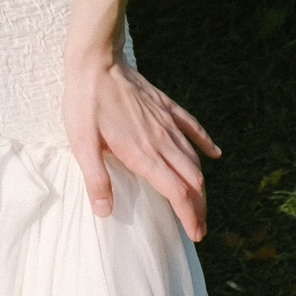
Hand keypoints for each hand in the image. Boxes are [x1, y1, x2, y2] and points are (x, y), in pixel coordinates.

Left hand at [64, 50, 220, 242]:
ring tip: (201, 203)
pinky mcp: (164, 106)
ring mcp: (166, 122)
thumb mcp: (81, 144)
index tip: (195, 234)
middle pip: (191, 180)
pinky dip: (205, 143)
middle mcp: (161, 141)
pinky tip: (214, 153)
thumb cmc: (85, 103)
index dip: (189, 215)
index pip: (176, 192)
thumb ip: (96, 179)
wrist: (97, 61)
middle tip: (199, 228)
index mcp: (142, 154)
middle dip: (199, 207)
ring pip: (193, 158)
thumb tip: (105, 213)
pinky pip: (192, 127)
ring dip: (201, 184)